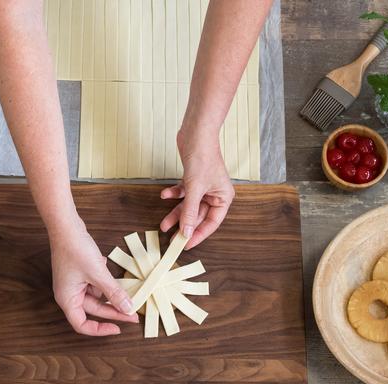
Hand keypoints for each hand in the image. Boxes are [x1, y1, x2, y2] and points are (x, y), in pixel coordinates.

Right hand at [50, 221, 138, 335]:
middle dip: (114, 311)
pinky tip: (107, 267)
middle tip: (134, 314)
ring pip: (97, 296)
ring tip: (128, 290)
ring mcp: (73, 283)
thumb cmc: (75, 249)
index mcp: (67, 299)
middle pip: (93, 310)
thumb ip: (114, 293)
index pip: (82, 325)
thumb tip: (128, 309)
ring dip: (111, 294)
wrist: (66, 225)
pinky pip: (95, 283)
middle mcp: (68, 294)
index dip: (100, 330)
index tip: (118, 328)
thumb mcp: (98, 274)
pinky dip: (105, 280)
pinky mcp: (79, 273)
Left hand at [160, 130, 234, 249]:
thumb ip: (189, 212)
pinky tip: (165, 195)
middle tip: (171, 238)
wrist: (196, 133)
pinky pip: (183, 193)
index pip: (211, 223)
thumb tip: (186, 232)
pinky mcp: (193, 179)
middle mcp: (215, 194)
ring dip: (176, 213)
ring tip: (163, 224)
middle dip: (184, 225)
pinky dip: (174, 195)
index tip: (185, 245)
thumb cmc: (203, 157)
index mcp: (223, 198)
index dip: (198, 235)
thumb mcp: (195, 189)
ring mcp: (204, 186)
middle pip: (198, 215)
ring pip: (189, 206)